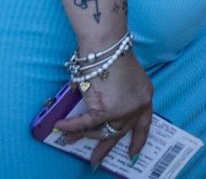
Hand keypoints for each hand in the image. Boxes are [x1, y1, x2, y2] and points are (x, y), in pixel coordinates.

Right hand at [53, 51, 153, 168]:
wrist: (107, 47)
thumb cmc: (114, 55)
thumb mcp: (127, 79)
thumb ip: (121, 96)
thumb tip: (99, 113)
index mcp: (145, 97)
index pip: (144, 124)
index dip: (138, 140)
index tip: (133, 154)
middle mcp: (136, 106)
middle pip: (119, 132)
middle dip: (105, 147)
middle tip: (95, 160)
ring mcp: (122, 111)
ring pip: (101, 130)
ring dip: (84, 136)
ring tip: (70, 141)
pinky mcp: (104, 111)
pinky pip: (84, 124)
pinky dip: (70, 126)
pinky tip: (60, 126)